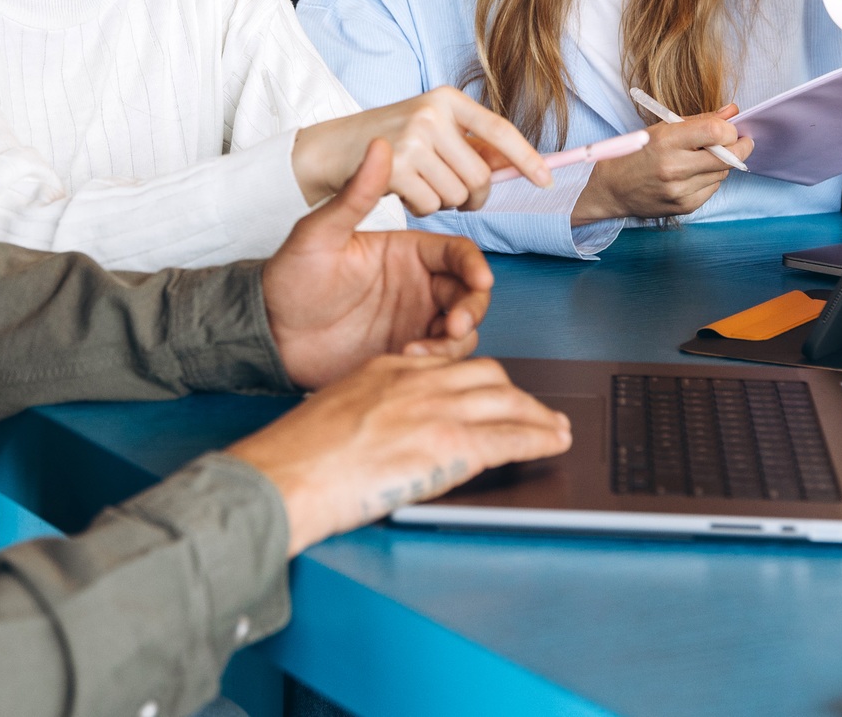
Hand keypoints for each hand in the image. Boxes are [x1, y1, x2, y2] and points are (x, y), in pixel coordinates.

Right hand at [227, 354, 572, 552]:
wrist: (286, 476)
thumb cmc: (296, 458)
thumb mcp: (335, 412)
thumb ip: (370, 411)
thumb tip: (387, 432)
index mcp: (388, 369)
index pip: (448, 365)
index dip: (475, 382)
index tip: (487, 393)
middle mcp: (418, 381)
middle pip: (486, 375)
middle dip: (514, 394)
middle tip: (530, 410)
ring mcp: (437, 410)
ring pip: (508, 401)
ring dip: (538, 416)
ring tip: (554, 428)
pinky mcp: (452, 444)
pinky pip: (513, 436)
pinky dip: (540, 438)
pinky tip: (554, 443)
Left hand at [265, 138, 498, 388]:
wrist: (268, 332)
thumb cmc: (289, 277)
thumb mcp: (320, 234)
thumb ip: (356, 195)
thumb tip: (379, 145)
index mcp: (405, 251)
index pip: (458, 253)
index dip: (474, 266)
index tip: (480, 281)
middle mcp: (417, 285)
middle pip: (468, 293)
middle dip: (472, 308)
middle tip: (454, 326)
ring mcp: (413, 320)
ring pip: (461, 329)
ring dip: (455, 341)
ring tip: (420, 350)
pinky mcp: (404, 351)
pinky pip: (440, 358)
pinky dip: (436, 361)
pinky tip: (408, 359)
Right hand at [292, 86, 550, 214]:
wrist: (332, 148)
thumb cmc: (389, 141)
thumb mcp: (431, 129)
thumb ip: (470, 145)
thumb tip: (516, 168)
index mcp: (447, 99)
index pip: (499, 130)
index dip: (527, 158)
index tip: (546, 180)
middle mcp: (432, 114)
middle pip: (480, 175)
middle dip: (472, 195)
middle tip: (453, 194)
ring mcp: (413, 139)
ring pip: (457, 194)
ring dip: (444, 202)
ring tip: (420, 185)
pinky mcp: (396, 167)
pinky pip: (432, 206)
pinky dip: (422, 208)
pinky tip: (403, 192)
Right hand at [570, 107, 752, 223]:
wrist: (611, 189)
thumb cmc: (636, 153)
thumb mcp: (662, 128)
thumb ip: (700, 120)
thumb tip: (732, 112)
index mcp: (666, 141)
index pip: (716, 132)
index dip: (730, 129)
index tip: (730, 129)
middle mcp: (674, 167)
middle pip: (728, 157)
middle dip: (740, 147)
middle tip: (741, 141)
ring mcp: (680, 190)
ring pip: (723, 173)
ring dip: (722, 163)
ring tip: (705, 157)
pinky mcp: (685, 206)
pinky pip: (712, 188)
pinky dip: (710, 178)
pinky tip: (694, 174)